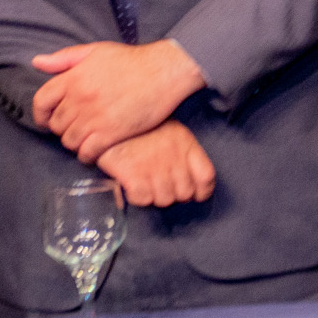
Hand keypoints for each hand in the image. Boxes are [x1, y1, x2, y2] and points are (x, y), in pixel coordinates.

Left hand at [32, 39, 207, 162]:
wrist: (166, 70)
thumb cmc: (134, 60)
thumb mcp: (97, 51)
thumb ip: (65, 57)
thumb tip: (38, 62)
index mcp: (74, 78)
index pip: (41, 102)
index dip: (41, 114)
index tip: (47, 119)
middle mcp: (80, 98)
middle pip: (56, 124)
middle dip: (62, 128)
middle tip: (75, 127)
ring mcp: (95, 117)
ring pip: (69, 140)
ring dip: (74, 142)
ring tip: (85, 138)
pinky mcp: (112, 132)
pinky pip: (87, 152)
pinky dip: (86, 155)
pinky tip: (93, 150)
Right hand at [97, 119, 215, 206]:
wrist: (111, 117)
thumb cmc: (142, 127)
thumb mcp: (172, 132)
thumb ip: (183, 154)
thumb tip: (189, 179)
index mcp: (187, 145)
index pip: (206, 177)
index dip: (202, 192)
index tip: (195, 195)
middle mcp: (174, 158)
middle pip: (185, 193)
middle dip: (175, 195)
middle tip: (163, 189)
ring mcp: (155, 168)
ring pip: (164, 200)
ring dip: (155, 197)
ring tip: (146, 185)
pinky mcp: (133, 175)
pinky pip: (143, 199)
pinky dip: (138, 198)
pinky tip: (133, 187)